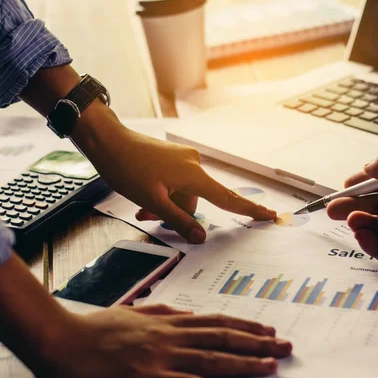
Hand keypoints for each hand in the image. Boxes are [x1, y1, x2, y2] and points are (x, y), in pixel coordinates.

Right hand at [39, 305, 291, 377]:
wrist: (63, 340)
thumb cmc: (95, 329)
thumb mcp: (133, 312)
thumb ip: (161, 311)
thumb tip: (186, 312)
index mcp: (168, 320)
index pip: (216, 321)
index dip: (245, 325)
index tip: (267, 329)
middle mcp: (172, 334)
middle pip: (223, 337)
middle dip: (257, 342)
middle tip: (286, 346)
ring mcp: (162, 355)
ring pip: (213, 358)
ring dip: (246, 362)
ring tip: (272, 365)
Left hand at [73, 116, 275, 243]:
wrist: (107, 140)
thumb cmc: (128, 168)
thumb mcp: (153, 201)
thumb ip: (179, 221)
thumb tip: (201, 237)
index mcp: (194, 175)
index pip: (228, 198)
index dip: (250, 209)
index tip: (270, 215)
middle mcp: (194, 164)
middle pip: (196, 201)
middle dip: (177, 214)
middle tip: (148, 216)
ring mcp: (184, 159)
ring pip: (183, 194)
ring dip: (166, 205)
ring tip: (142, 208)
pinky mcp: (173, 157)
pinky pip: (176, 183)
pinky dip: (165, 194)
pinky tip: (145, 197)